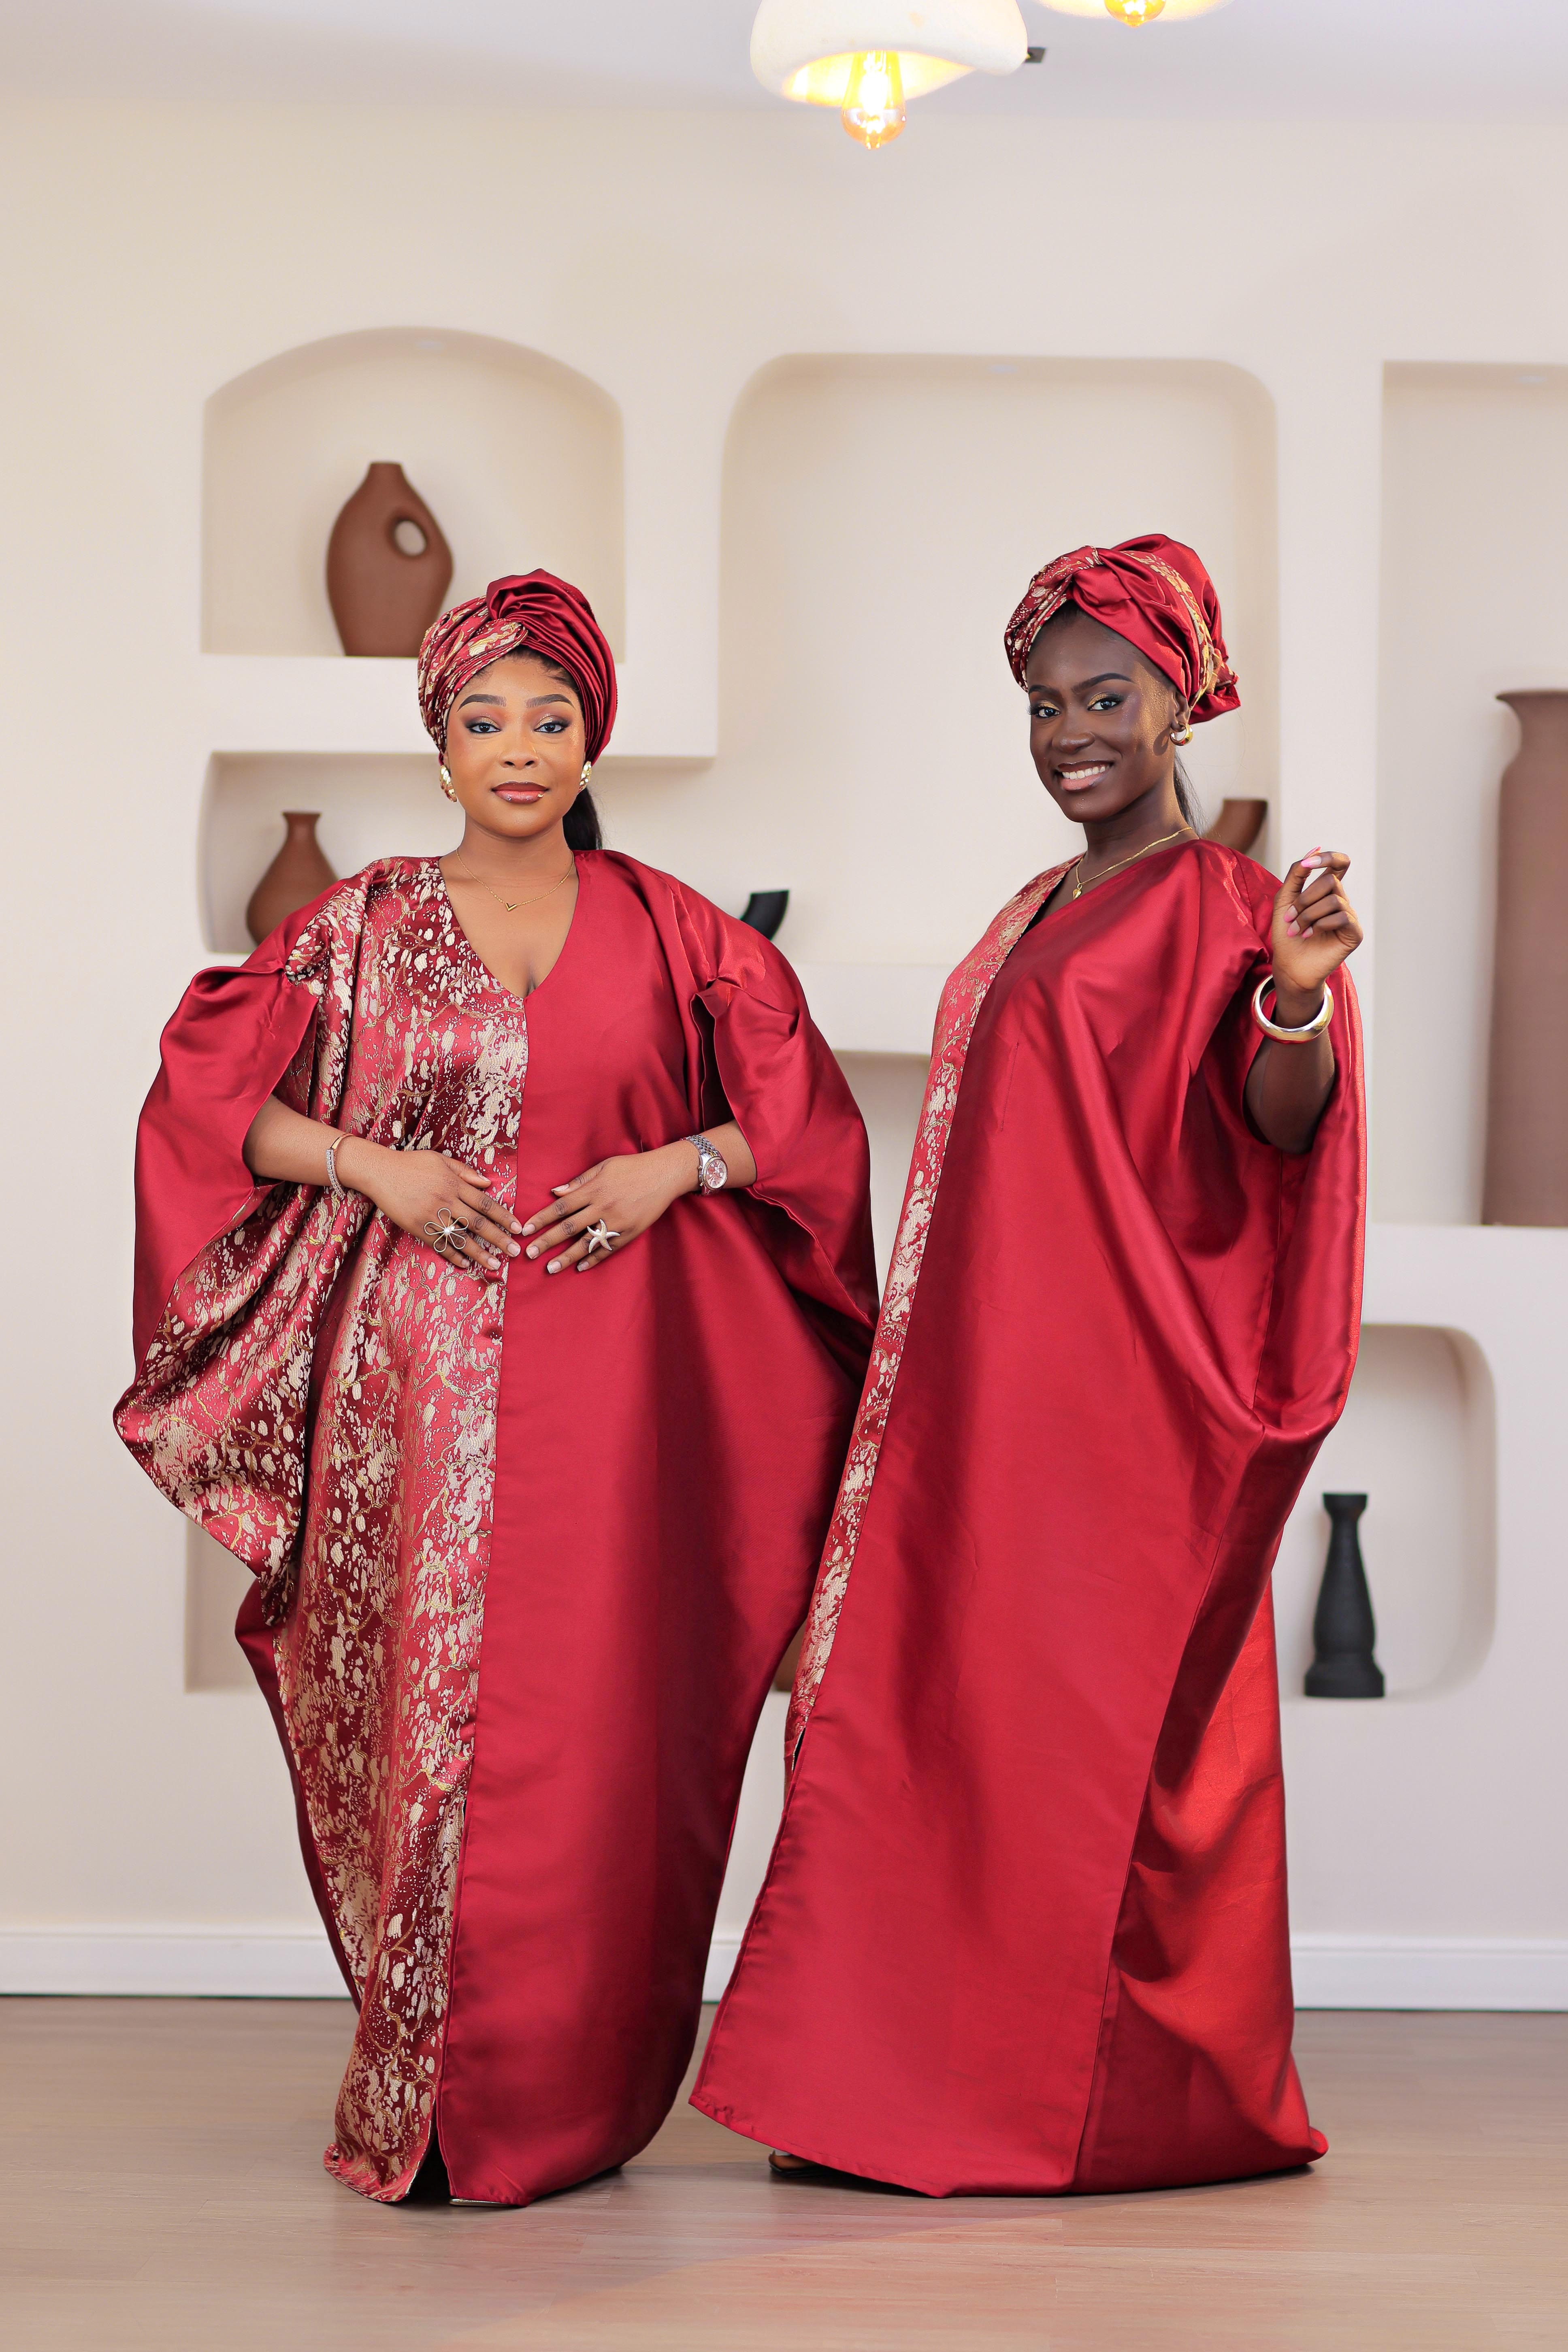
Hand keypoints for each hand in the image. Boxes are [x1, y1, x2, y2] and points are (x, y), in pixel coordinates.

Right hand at [337, 1140, 520, 1280]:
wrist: (379, 1171)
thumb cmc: (411, 1164)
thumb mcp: (440, 1160)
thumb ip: (465, 1172)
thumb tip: (489, 1183)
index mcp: (454, 1183)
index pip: (485, 1203)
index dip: (503, 1216)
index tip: (518, 1228)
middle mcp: (445, 1200)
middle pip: (477, 1223)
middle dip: (498, 1238)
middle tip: (515, 1251)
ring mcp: (430, 1216)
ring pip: (460, 1237)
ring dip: (479, 1253)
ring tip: (495, 1264)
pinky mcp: (417, 1227)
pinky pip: (439, 1244)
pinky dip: (453, 1255)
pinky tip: (465, 1264)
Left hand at [520, 1142, 697, 1274]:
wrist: (665, 1174)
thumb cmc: (632, 1167)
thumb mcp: (604, 1166)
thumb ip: (579, 1181)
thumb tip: (555, 1192)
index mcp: (593, 1189)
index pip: (560, 1207)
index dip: (541, 1218)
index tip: (525, 1230)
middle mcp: (602, 1207)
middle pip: (568, 1228)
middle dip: (546, 1242)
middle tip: (529, 1254)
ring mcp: (616, 1222)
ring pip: (586, 1243)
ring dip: (566, 1257)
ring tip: (550, 1268)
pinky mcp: (629, 1232)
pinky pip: (608, 1249)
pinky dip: (594, 1259)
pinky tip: (580, 1267)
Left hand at [1269, 848, 1362, 1019]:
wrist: (1288, 965)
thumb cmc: (1286, 933)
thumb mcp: (1285, 899)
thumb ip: (1296, 874)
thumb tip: (1314, 848)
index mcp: (1326, 891)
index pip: (1339, 863)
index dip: (1327, 858)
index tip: (1307, 864)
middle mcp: (1341, 900)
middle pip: (1330, 881)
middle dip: (1305, 898)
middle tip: (1291, 917)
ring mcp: (1349, 916)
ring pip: (1334, 899)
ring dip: (1308, 914)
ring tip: (1297, 930)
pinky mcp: (1354, 932)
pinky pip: (1342, 916)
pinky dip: (1321, 924)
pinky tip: (1310, 935)